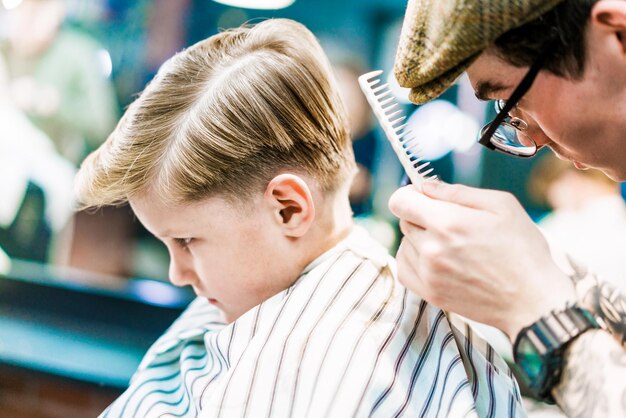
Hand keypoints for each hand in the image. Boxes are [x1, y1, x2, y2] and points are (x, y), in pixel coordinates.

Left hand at [388, 181, 576, 339]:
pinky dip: (414, 260)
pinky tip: (437, 259)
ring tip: (451, 245)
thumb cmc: (523, 249)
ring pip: (405, 244)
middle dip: (422, 216)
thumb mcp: (501, 205)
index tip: (424, 197)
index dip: (410, 194)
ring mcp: (428, 273)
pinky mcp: (430, 293)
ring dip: (420, 240)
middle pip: (404, 221)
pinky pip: (404, 268)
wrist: (533, 299)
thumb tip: (426, 186)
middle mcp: (431, 248)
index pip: (399, 201)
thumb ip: (458, 192)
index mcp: (447, 222)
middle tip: (451, 224)